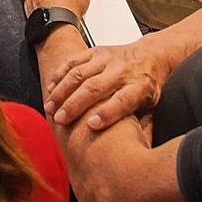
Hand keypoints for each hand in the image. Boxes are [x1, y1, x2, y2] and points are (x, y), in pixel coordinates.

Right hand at [42, 38, 173, 130]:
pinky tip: (50, 88)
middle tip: (60, 120)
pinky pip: (74, 60)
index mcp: (139, 86)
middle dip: (75, 105)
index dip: (107, 113)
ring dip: (62, 91)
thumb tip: (126, 150)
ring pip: (80, 73)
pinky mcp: (96, 51)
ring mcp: (108, 59)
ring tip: (50, 107)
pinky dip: (59, 74)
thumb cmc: (146, 86)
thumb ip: (139, 124)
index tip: (91, 126)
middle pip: (95, 87)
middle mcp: (123, 70)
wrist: (151, 55)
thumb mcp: (151, 105)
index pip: (123, 100)